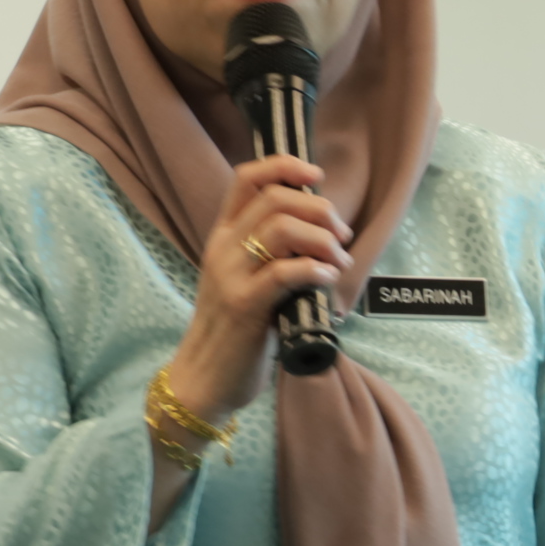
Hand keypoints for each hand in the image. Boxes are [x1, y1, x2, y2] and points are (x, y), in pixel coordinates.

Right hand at [163, 153, 350, 427]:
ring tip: (339, 261)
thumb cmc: (233, 331)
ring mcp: (230, 276)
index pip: (247, 179)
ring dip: (322, 239)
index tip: (316, 175)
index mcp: (222, 236)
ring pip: (281, 228)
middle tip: (341, 234)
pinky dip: (315, 268)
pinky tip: (327, 277)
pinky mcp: (244, 306)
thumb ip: (270, 253)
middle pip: (274, 199)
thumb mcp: (244, 279)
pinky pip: (284, 272)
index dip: (284, 167)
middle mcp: (223, 248)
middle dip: (319, 209)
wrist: (203, 378)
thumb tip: (319, 232)